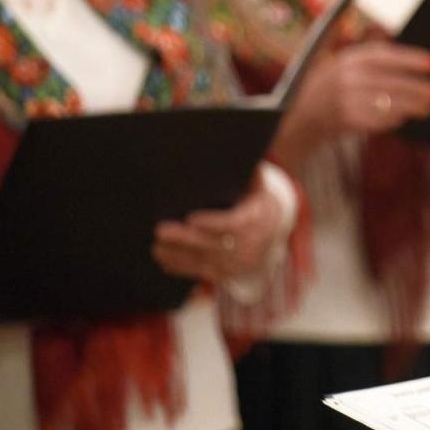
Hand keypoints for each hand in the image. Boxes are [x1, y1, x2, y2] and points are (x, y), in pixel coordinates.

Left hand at [152, 175, 282, 283]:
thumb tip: (226, 154)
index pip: (234, 223)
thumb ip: (245, 172)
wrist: (273, 228)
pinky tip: (164, 260)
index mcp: (257, 219)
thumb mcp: (257, 184)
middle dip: (185, 239)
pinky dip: (182, 268)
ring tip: (156, 247)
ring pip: (205, 261)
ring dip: (178, 255)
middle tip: (160, 231)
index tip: (191, 218)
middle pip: (214, 244)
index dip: (212, 222)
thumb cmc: (255, 199)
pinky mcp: (229, 274)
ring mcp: (240, 264)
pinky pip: (203, 273)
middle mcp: (251, 245)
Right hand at [275, 42, 429, 166]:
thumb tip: (368, 19)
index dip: (411, 58)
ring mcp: (345, 99)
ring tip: (429, 108)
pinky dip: (392, 119)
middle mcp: (345, 76)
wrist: (294, 119)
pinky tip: (404, 118)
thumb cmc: (319, 89)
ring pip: (388, 102)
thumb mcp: (330, 59)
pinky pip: (378, 120)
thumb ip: (352, 43)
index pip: (384, 55)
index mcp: (346, 59)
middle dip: (417, 87)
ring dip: (411, 106)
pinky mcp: (346, 120)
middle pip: (391, 81)